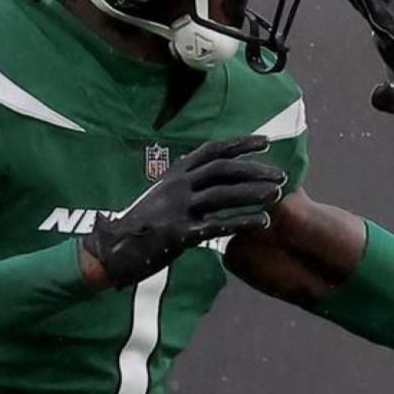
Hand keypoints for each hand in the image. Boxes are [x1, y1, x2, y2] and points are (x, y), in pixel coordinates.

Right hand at [81, 136, 285, 288]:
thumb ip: (186, 181)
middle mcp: (176, 186)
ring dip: (253, 193)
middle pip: (223, 169)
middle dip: (255, 170)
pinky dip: (242, 223)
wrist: (112, 251)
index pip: (212, 150)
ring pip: (222, 195)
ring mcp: (177, 209)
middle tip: (281, 175)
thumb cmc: (142, 223)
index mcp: (174, 173)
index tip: (266, 142)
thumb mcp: (161, 194)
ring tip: (277, 194)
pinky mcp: (179, 234)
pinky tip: (262, 222)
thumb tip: (211, 170)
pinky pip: (216, 226)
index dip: (240, 143)